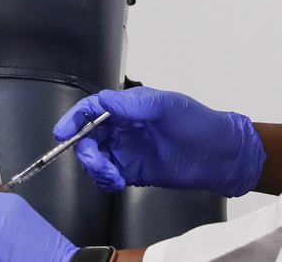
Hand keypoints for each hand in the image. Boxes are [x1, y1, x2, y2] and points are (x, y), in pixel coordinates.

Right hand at [53, 87, 264, 196]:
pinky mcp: (132, 172)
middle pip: (87, 137)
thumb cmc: (197, 124)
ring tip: (113, 175)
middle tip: (97, 162)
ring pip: (94, 159)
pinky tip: (117, 181)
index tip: (62, 133)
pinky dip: (105, 181)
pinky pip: (107, 177)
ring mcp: (126, 151)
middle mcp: (123, 128)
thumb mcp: (166, 106)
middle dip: (85, 151)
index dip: (73, 119)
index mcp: (127, 108)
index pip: (91, 110)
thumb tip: (103, 101)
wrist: (219, 155)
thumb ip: (133, 105)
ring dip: (95, 168)